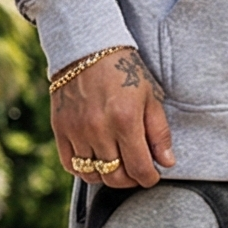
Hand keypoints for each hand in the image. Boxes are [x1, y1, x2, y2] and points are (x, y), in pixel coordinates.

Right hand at [50, 49, 174, 188]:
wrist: (87, 47)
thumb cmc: (123, 69)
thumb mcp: (150, 95)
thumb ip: (159, 131)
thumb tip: (167, 162)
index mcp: (125, 120)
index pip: (139, 168)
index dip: (149, 178)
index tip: (152, 175)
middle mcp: (99, 129)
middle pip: (115, 177)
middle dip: (130, 180)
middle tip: (136, 171)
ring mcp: (77, 131)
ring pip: (92, 175)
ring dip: (107, 175)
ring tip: (117, 164)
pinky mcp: (60, 129)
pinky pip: (70, 165)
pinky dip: (84, 169)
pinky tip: (96, 159)